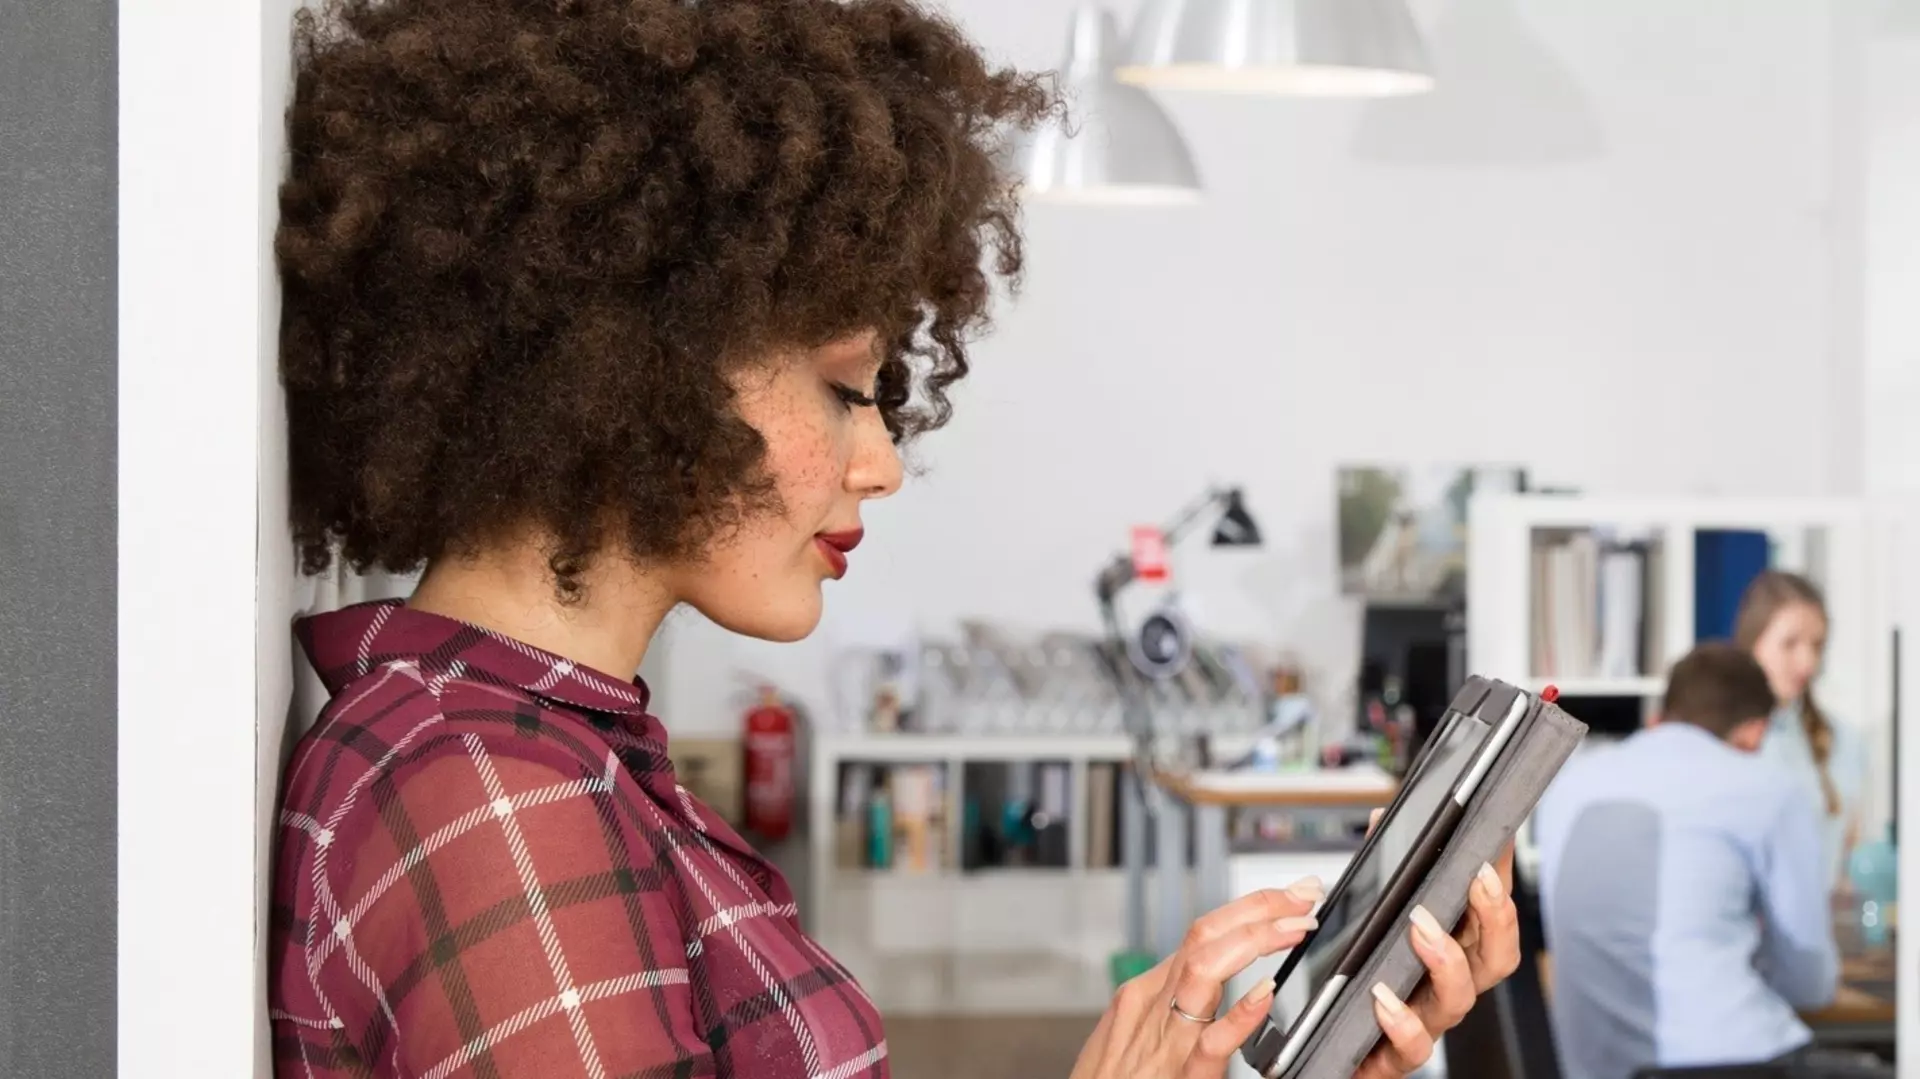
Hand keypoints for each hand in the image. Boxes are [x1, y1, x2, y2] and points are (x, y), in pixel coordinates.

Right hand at [1068, 882, 1322, 1078]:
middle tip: (1301, 896)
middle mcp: (1152, 1007)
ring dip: (1255, 940)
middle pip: (1204, 937)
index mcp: (1144, 994)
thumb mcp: (1127, 1034)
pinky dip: (1239, 1014)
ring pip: (1203, 971)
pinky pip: (1210, 1044)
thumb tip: (1205, 976)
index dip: (1247, 909)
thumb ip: (1166, 1005)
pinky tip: (1265, 994)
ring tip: (1294, 927)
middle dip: (1257, 909)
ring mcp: (1164, 1041)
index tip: (1287, 898)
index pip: (1201, 933)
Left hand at [1352, 809, 1521, 1078]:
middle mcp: (1445, 986)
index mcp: (1447, 949)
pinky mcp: (1394, 1056)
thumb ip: (1375, 871)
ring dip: (1446, 960)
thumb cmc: (1353, 980)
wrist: (1318, 1051)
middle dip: (1495, 915)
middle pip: (1496, 956)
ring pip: (1460, 998)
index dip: (1499, 880)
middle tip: (1478, 877)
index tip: (1494, 844)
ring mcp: (1425, 1021)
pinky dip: (1403, 1023)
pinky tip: (1384, 998)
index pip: (1489, 913)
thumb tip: (1380, 820)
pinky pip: (1412, 1047)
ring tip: (1420, 927)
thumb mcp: (1362, 917)